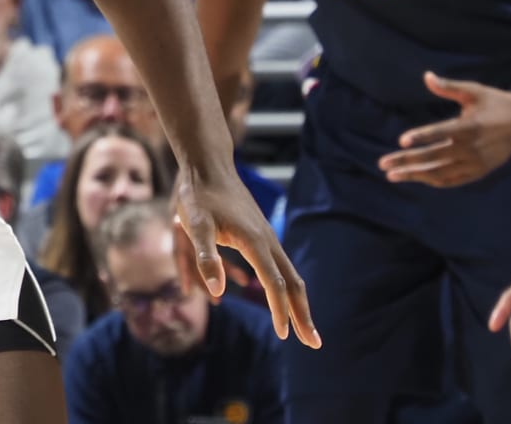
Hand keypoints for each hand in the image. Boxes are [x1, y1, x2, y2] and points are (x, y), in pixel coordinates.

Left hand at [174, 161, 319, 346]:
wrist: (209, 166)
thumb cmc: (199, 196)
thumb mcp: (195, 225)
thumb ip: (204, 257)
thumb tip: (217, 291)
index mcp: (255, 242)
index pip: (274, 283)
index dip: (280, 310)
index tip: (284, 335)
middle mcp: (268, 241)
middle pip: (293, 284)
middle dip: (303, 314)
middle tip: (314, 344)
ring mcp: (267, 238)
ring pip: (290, 276)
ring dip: (299, 303)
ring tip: (305, 327)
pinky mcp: (261, 235)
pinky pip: (280, 267)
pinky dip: (288, 287)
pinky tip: (285, 297)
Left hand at [378, 72, 510, 187]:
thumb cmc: (495, 102)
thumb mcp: (473, 91)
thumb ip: (448, 87)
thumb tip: (426, 75)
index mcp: (470, 127)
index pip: (441, 133)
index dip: (421, 136)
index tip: (401, 141)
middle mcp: (472, 148)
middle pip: (434, 157)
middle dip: (406, 161)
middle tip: (382, 163)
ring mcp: (476, 163)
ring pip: (441, 173)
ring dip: (415, 175)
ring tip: (392, 175)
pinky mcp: (480, 172)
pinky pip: (453, 180)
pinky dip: (434, 180)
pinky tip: (416, 178)